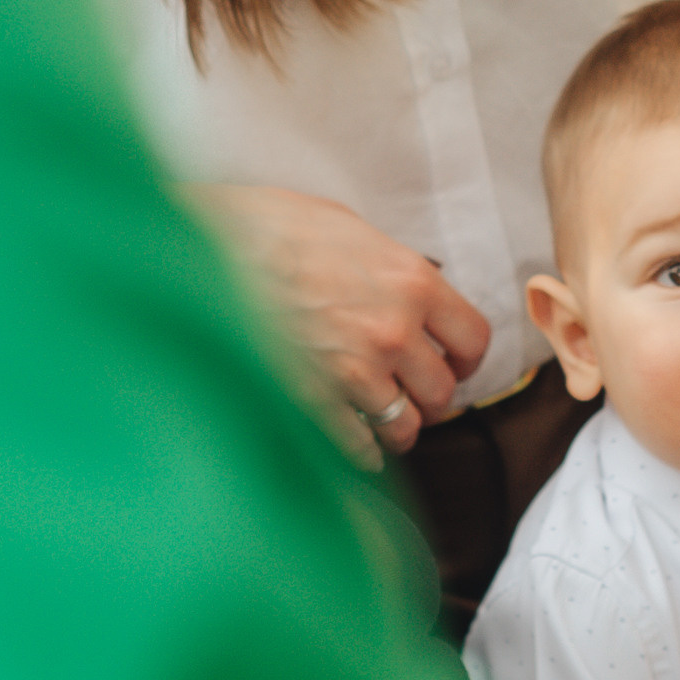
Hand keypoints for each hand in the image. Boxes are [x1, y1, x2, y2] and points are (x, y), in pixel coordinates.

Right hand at [199, 186, 492, 463]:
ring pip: (404, 427)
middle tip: (414, 393)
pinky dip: (361, 451)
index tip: (455, 363)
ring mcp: (353, 372)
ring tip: (385, 421)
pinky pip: (358, 446)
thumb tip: (411, 287)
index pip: (473, 339)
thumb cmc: (269, 228)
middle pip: (442, 392)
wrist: (206, 251)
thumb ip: (389, 267)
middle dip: (429, 396)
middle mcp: (393, 331)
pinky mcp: (313, 401)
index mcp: (410, 282)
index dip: (466, 358)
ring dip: (397, 427)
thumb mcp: (347, 228)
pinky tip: (355, 443)